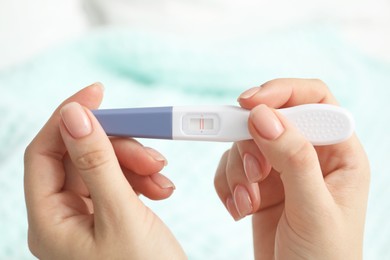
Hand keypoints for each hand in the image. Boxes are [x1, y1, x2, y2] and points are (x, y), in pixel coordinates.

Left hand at [24, 83, 185, 258]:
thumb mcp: (122, 216)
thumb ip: (97, 163)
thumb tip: (74, 114)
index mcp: (50, 222)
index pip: (45, 152)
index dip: (69, 118)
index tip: (99, 93)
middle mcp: (63, 218)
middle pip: (80, 158)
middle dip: (119, 148)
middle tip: (153, 154)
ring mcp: (88, 218)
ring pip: (104, 167)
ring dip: (136, 164)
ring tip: (163, 177)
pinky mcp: (110, 217)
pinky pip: (120, 182)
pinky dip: (143, 178)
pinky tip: (162, 187)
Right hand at [214, 79, 369, 258]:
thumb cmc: (323, 259)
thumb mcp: (313, 209)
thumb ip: (292, 159)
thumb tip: (263, 115)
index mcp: (339, 154)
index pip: (314, 100)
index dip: (282, 93)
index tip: (249, 103)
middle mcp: (310, 155)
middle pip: (271, 118)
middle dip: (252, 143)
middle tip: (253, 173)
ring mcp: (281, 169)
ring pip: (244, 143)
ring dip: (239, 172)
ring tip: (250, 203)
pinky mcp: (258, 184)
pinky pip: (230, 166)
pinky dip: (228, 185)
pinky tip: (242, 209)